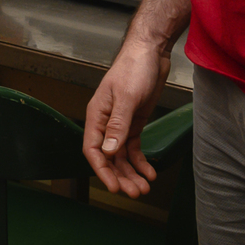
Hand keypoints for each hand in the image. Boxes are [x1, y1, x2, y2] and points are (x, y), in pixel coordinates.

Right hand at [82, 37, 172, 196]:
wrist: (151, 52)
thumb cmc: (134, 68)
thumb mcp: (126, 97)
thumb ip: (117, 125)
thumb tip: (109, 151)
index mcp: (97, 115)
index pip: (93, 150)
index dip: (102, 170)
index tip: (114, 187)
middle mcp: (106, 122)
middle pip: (109, 157)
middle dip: (121, 176)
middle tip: (135, 192)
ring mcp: (120, 123)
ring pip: (122, 156)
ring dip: (132, 173)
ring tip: (144, 188)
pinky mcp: (134, 122)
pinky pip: (134, 148)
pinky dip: (141, 162)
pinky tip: (150, 172)